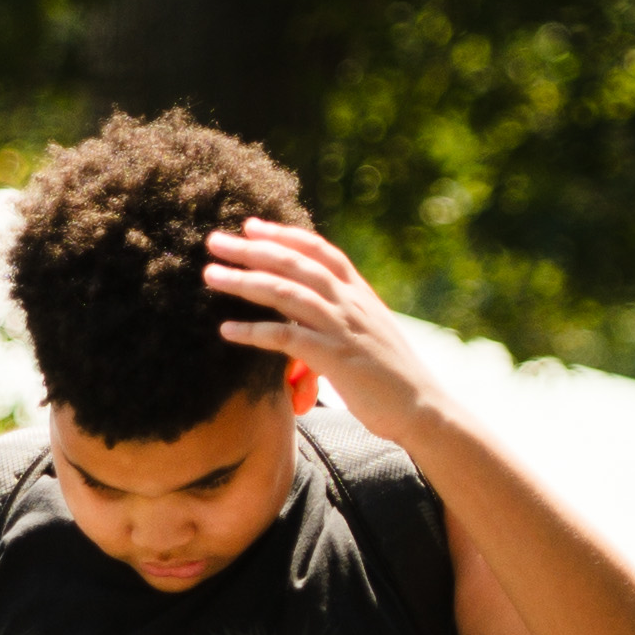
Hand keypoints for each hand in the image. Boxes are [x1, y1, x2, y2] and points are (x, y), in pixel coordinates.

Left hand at [205, 220, 445, 443]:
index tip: (251, 226)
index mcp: (360, 293)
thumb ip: (340, 315)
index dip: (284, 235)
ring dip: (244, 281)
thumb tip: (306, 310)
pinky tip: (227, 330)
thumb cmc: (391, 376)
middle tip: (215, 241)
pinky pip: (287, 337)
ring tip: (210, 275)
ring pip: (286, 293)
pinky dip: (254, 332)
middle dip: (252, 249)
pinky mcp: (336, 358)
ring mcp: (343, 328)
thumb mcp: (367, 332)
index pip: (319, 250)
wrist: (423, 408)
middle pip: (295, 264)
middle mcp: (351, 303)